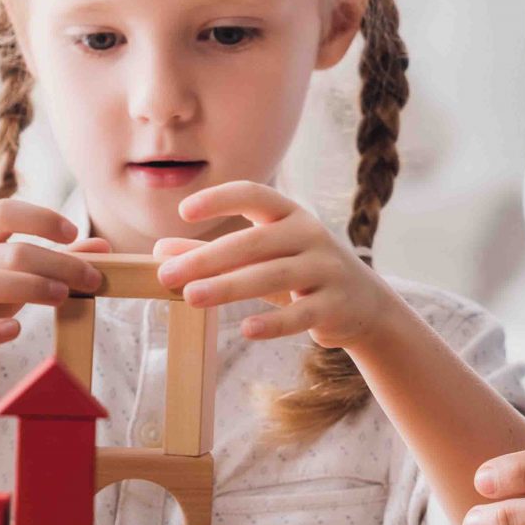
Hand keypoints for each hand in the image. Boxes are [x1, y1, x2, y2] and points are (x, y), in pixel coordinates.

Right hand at [0, 200, 100, 391]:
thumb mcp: (10, 277)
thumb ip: (54, 260)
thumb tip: (102, 246)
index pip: (3, 212)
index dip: (40, 218)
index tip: (73, 232)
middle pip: (9, 252)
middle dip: (56, 262)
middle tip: (91, 278)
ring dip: (30, 287)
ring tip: (62, 296)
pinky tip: (15, 331)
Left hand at [153, 181, 400, 347]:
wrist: (364, 304)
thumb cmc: (300, 273)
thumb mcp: (261, 258)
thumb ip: (214, 253)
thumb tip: (160, 252)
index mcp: (290, 214)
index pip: (255, 194)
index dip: (221, 199)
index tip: (184, 212)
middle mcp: (310, 234)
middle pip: (254, 242)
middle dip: (208, 258)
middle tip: (168, 275)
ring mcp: (326, 269)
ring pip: (273, 275)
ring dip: (229, 286)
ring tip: (191, 297)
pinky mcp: (335, 305)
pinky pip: (301, 313)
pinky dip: (274, 323)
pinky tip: (246, 329)